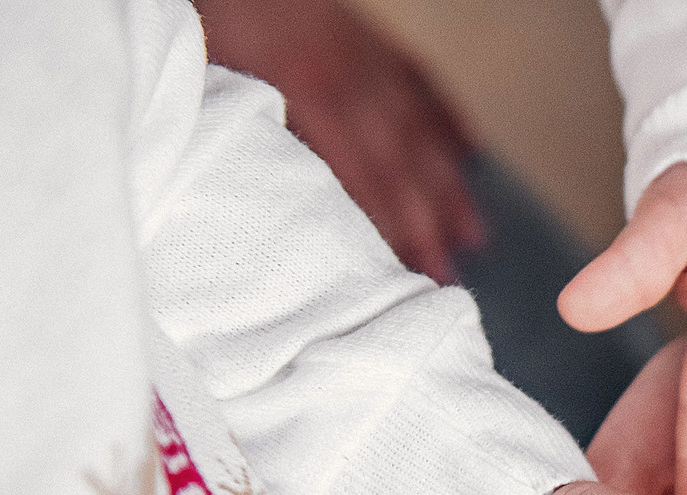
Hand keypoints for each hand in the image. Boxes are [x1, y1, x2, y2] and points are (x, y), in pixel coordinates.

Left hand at [195, 0, 483, 283]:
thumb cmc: (213, 6)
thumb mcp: (213, 67)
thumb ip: (248, 123)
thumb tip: (274, 184)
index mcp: (309, 84)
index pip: (363, 170)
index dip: (391, 222)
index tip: (410, 266)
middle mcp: (350, 71)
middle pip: (401, 159)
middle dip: (428, 221)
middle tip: (446, 276)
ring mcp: (364, 51)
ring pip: (419, 126)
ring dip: (449, 184)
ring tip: (473, 234)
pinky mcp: (365, 34)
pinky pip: (419, 80)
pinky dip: (447, 119)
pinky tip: (468, 152)